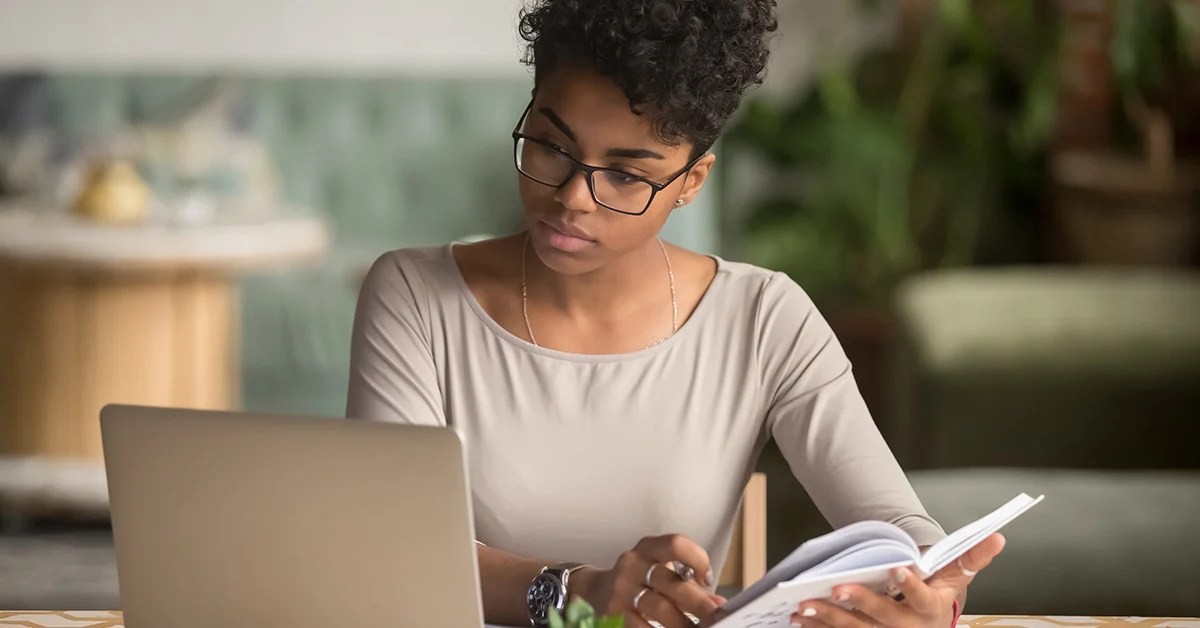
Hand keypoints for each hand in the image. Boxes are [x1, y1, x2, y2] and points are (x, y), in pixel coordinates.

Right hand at [572, 534, 724, 627]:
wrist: (593, 591)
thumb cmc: (637, 580)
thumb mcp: (656, 570)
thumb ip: (685, 581)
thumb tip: (717, 603)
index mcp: (647, 549)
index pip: (675, 544)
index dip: (697, 559)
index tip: (708, 580)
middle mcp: (632, 565)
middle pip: (671, 582)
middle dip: (699, 603)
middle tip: (717, 618)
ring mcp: (621, 590)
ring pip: (659, 608)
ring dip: (684, 624)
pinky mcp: (613, 614)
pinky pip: (643, 627)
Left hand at [791, 532, 1005, 627]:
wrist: (927, 627)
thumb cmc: (938, 594)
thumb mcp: (956, 577)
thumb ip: (972, 557)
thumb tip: (998, 536)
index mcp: (930, 610)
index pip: (922, 597)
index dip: (911, 584)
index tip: (898, 568)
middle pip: (881, 618)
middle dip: (859, 603)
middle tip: (836, 588)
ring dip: (828, 619)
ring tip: (805, 605)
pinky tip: (798, 619)